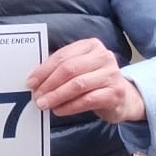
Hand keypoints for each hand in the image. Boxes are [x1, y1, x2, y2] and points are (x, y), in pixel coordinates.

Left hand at [27, 39, 144, 123]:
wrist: (123, 98)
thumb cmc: (95, 81)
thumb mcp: (80, 69)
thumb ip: (61, 69)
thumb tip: (35, 79)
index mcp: (91, 45)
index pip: (63, 56)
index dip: (44, 70)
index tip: (31, 82)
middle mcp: (104, 56)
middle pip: (70, 69)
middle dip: (49, 84)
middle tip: (36, 96)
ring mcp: (111, 74)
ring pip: (78, 85)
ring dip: (57, 96)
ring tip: (44, 104)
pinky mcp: (115, 93)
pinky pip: (87, 100)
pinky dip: (70, 106)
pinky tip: (59, 110)